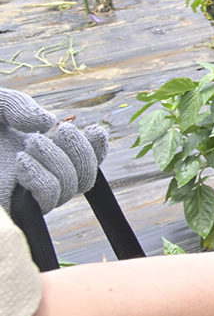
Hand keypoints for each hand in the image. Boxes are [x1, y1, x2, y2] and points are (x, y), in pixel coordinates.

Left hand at [0, 88, 108, 215]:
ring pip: (70, 187)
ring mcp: (25, 195)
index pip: (84, 158)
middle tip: (58, 131)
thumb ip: (20, 108)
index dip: (97, 148)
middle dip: (81, 151)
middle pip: (84, 176)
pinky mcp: (13, 207)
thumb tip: (48, 124)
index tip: (92, 130)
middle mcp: (38, 177)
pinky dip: (43, 178)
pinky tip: (22, 162)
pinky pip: (46, 199)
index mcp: (39, 154)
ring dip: (59, 161)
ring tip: (31, 143)